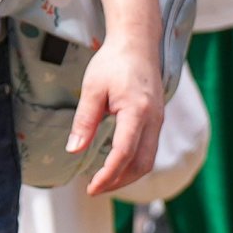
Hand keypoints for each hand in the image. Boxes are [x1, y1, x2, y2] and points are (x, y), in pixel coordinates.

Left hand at [69, 38, 169, 197]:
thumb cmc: (113, 62)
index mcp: (137, 111)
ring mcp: (158, 121)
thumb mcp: (92, 89)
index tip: (91, 187)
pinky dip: (134, 163)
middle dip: (119, 182)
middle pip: (141, 164)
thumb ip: (85, 121)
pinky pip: (150, 150)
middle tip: (95, 188)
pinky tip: (117, 164)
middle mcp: (153, 119)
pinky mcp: (158, 120)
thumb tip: (74, 150)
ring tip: (105, 181)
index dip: (108, 175)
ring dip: (128, 176)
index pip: (124, 154)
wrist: (138, 43)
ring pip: (149, 160)